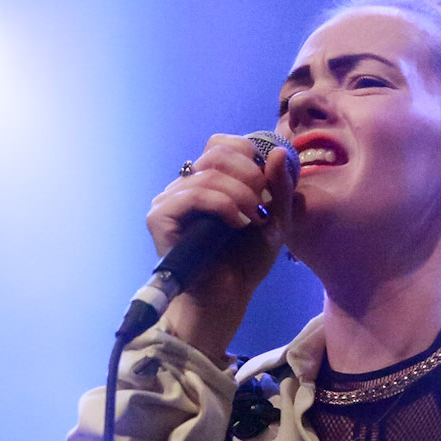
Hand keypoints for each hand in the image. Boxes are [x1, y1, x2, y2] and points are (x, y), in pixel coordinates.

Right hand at [146, 135, 296, 358]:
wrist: (227, 296)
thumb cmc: (247, 260)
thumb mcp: (275, 219)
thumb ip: (280, 186)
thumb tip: (277, 151)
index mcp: (208, 179)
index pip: (222, 144)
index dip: (248, 155)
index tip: (267, 184)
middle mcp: (185, 184)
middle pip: (216, 153)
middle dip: (249, 174)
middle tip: (262, 202)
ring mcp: (169, 199)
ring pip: (208, 174)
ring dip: (241, 195)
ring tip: (254, 219)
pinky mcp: (160, 217)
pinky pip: (193, 195)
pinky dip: (222, 205)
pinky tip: (237, 223)